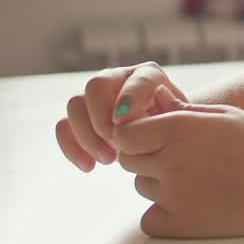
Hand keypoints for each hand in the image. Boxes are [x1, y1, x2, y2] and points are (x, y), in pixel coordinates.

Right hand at [55, 61, 187, 171]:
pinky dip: (71, 147)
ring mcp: (96, 95)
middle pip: (96, 85)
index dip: (130, 97)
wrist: (162, 137)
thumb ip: (169, 115)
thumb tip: (149, 112)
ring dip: (87, 136)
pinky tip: (89, 167)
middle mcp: (119, 78)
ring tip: (108, 161)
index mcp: (149, 75)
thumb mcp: (180, 123)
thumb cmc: (175, 130)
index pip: (139, 78)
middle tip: (118, 147)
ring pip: (75, 104)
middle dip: (102, 119)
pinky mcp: (80, 114)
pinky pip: (63, 125)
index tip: (125, 123)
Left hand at [113, 86, 243, 237]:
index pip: (124, 134)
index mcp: (177, 129)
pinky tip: (191, 205)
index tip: (156, 139)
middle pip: (130, 161)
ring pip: (143, 187)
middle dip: (148, 157)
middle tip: (183, 159)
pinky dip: (164, 215)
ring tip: (198, 180)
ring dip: (160, 184)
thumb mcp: (223, 115)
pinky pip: (150, 220)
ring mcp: (173, 195)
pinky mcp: (180, 225)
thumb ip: (181, 110)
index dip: (137, 135)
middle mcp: (169, 161)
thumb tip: (151, 105)